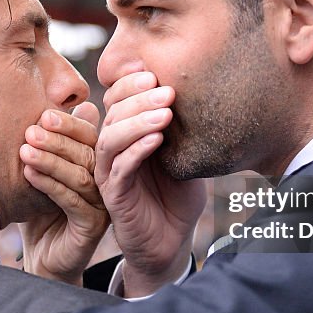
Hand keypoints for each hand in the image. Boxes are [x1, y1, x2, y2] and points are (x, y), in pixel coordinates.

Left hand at [19, 102, 109, 284]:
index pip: (90, 136)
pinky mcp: (93, 226)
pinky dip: (50, 185)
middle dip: (58, 139)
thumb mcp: (40, 172)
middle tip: (32, 129)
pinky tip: (29, 174)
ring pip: (81, 176)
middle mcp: (105, 182)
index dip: (68, 124)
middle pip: (88, 153)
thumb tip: (43, 105)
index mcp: (96, 163)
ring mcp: (102, 205)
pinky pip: (73, 201)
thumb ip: (45, 142)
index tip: (42, 113)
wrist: (41, 257)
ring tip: (25, 150)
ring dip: (52, 160)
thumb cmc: (39, 210)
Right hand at [95, 71, 205, 296]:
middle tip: (166, 90)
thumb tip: (202, 91)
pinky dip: (137, 151)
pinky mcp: (114, 195)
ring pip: (111, 138)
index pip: (119, 99)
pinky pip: (119, 169)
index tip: (155, 71)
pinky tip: (157, 140)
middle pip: (113, 113)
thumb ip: (184, 129)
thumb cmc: (177, 196)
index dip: (132, 83)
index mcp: (127, 133)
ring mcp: (110, 172)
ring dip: (137, 122)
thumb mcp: (185, 156)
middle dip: (138, 97)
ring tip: (164, 114)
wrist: (171, 241)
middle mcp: (113, 149)